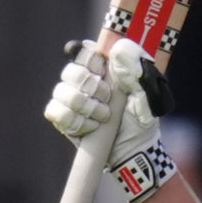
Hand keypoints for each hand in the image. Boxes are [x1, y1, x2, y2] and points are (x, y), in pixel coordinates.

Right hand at [44, 37, 163, 173]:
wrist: (133, 152)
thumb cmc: (141, 121)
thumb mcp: (147, 95)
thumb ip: (135, 70)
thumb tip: (118, 50)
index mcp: (102, 69)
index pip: (84, 51)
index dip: (90, 60)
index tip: (102, 71)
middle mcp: (83, 81)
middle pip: (70, 71)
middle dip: (90, 88)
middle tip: (107, 99)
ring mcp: (70, 99)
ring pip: (61, 91)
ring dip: (84, 107)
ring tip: (103, 117)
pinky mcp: (63, 119)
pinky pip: (55, 111)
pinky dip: (74, 121)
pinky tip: (89, 127)